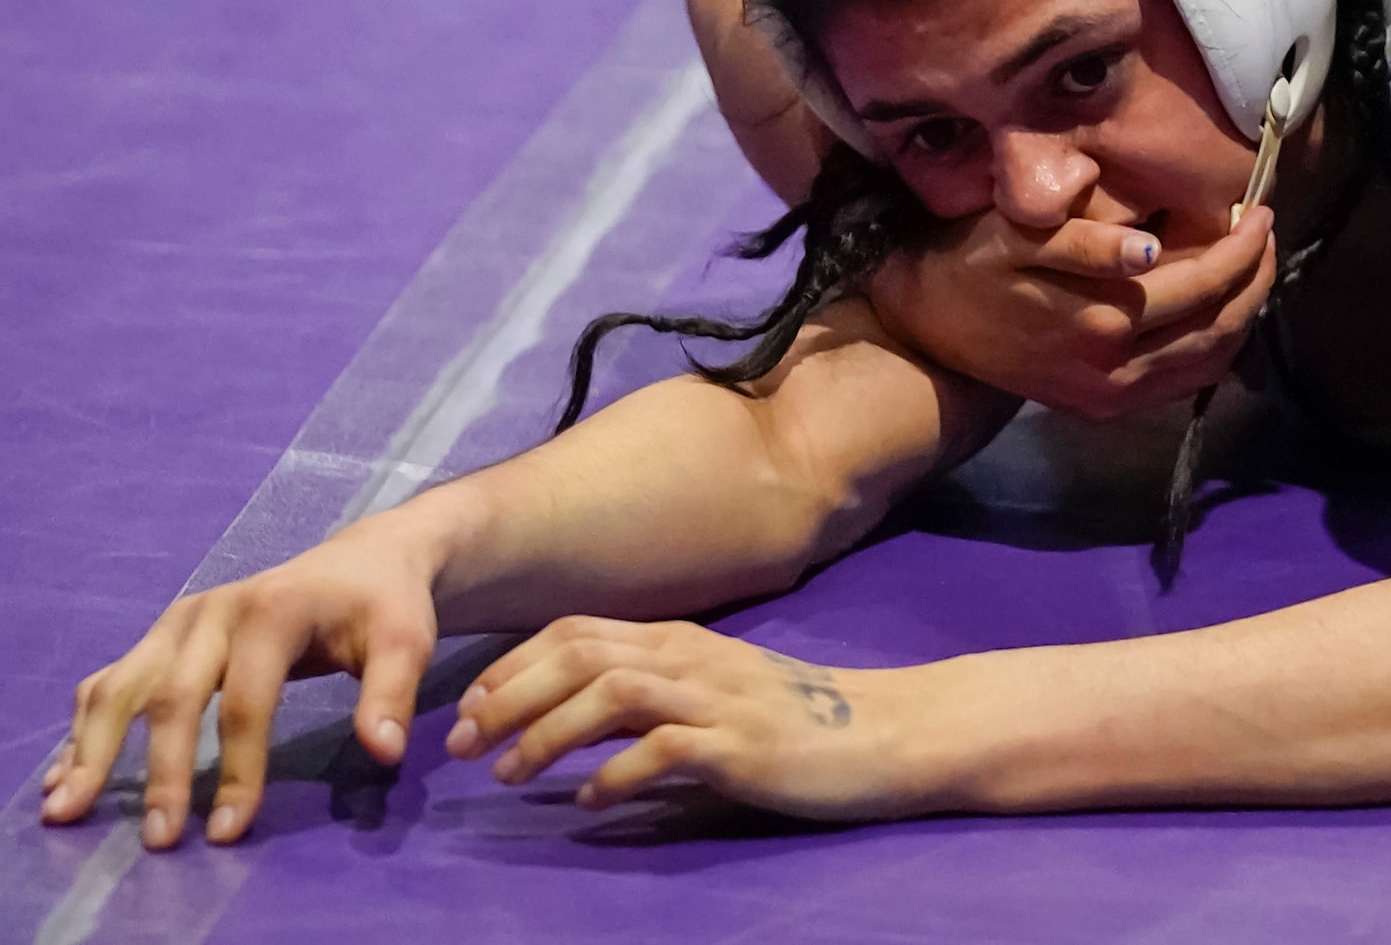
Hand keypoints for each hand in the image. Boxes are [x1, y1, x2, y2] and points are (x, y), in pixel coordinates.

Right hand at [40, 522, 440, 847]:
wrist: (362, 560)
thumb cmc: (383, 605)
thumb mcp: (406, 639)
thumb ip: (392, 693)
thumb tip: (383, 750)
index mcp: (271, 610)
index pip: (245, 699)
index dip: (238, 767)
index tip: (230, 827)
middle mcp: (212, 611)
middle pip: (172, 696)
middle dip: (161, 771)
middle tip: (161, 837)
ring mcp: (180, 622)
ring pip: (122, 685)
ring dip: (90, 748)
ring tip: (66, 809)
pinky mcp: (164, 636)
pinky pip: (111, 680)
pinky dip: (83, 727)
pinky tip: (65, 775)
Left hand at [448, 618, 927, 821]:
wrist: (884, 733)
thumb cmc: (795, 721)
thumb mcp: (712, 696)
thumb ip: (648, 703)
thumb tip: (571, 731)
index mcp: (680, 640)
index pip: (578, 630)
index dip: (514, 665)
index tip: (472, 706)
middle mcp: (691, 657)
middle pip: (581, 654)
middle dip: (510, 696)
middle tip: (463, 743)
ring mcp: (717, 697)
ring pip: (611, 693)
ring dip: (548, 733)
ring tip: (508, 775)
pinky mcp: (741, 743)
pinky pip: (663, 750)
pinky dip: (614, 775)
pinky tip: (588, 803)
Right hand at [868, 205, 1274, 420]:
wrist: (924, 329)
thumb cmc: (972, 262)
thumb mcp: (1018, 235)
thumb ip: (1086, 242)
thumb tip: (1149, 248)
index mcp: (1100, 320)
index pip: (1202, 285)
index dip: (1241, 248)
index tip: (1260, 210)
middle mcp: (1115, 372)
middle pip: (1219, 330)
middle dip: (1256, 281)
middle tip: (1268, 235)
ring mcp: (1112, 398)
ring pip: (1210, 363)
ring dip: (1243, 315)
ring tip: (1253, 267)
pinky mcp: (1105, 409)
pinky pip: (1184, 383)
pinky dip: (1216, 346)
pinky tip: (1219, 309)